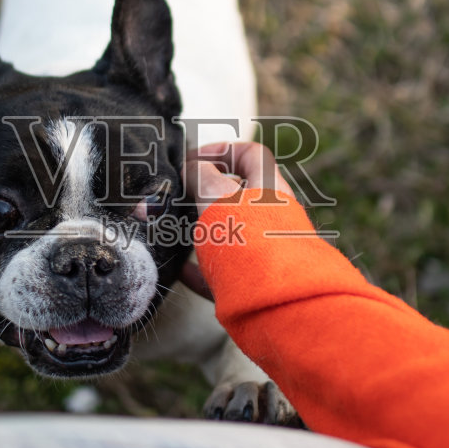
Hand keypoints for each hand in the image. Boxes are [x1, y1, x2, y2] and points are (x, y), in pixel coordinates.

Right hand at [178, 142, 295, 300]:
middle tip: (178, 200)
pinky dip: (199, 270)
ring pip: (228, 235)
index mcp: (270, 190)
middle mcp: (273, 218)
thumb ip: (200, 177)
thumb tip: (191, 168)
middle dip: (203, 197)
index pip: (251, 155)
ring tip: (173, 232)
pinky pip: (223, 271)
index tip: (194, 161)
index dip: (221, 151)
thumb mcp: (217, 196)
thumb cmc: (250, 238)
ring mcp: (266, 251)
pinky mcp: (254, 282)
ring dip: (200, 232)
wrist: (275, 297)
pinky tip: (179, 270)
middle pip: (236, 197)